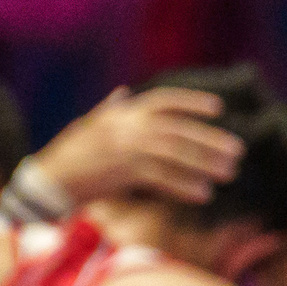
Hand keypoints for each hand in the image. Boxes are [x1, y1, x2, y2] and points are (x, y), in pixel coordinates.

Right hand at [33, 87, 244, 208]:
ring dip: (204, 164)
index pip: (162, 101)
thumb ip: (110, 108)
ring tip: (229, 173)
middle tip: (237, 152)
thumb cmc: (71, 155)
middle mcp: (124, 126)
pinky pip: (161, 178)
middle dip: (209, 140)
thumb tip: (123, 91)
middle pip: (176, 130)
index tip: (219, 109)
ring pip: (173, 154)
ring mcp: (123, 148)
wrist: (49, 181)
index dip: (192, 102)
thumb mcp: (89, 125)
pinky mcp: (121, 173)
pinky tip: (204, 193)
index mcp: (121, 113)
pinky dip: (184, 186)